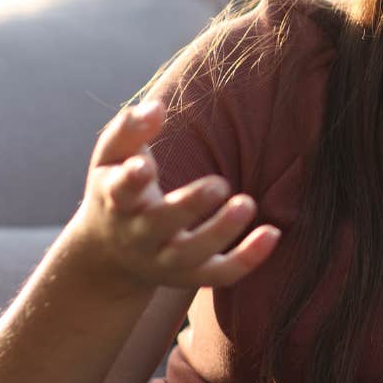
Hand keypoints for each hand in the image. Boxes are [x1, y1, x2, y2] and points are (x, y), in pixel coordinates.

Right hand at [58, 100, 280, 295]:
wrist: (109, 255)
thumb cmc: (118, 189)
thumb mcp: (111, 159)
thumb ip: (130, 129)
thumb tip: (156, 106)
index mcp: (117, 200)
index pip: (120, 191)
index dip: (131, 180)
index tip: (143, 166)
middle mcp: (139, 234)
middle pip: (160, 224)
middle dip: (188, 205)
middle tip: (219, 184)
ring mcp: (164, 259)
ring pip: (191, 254)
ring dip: (221, 232)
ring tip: (247, 203)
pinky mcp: (189, 276)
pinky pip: (219, 274)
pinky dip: (247, 259)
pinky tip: (273, 233)